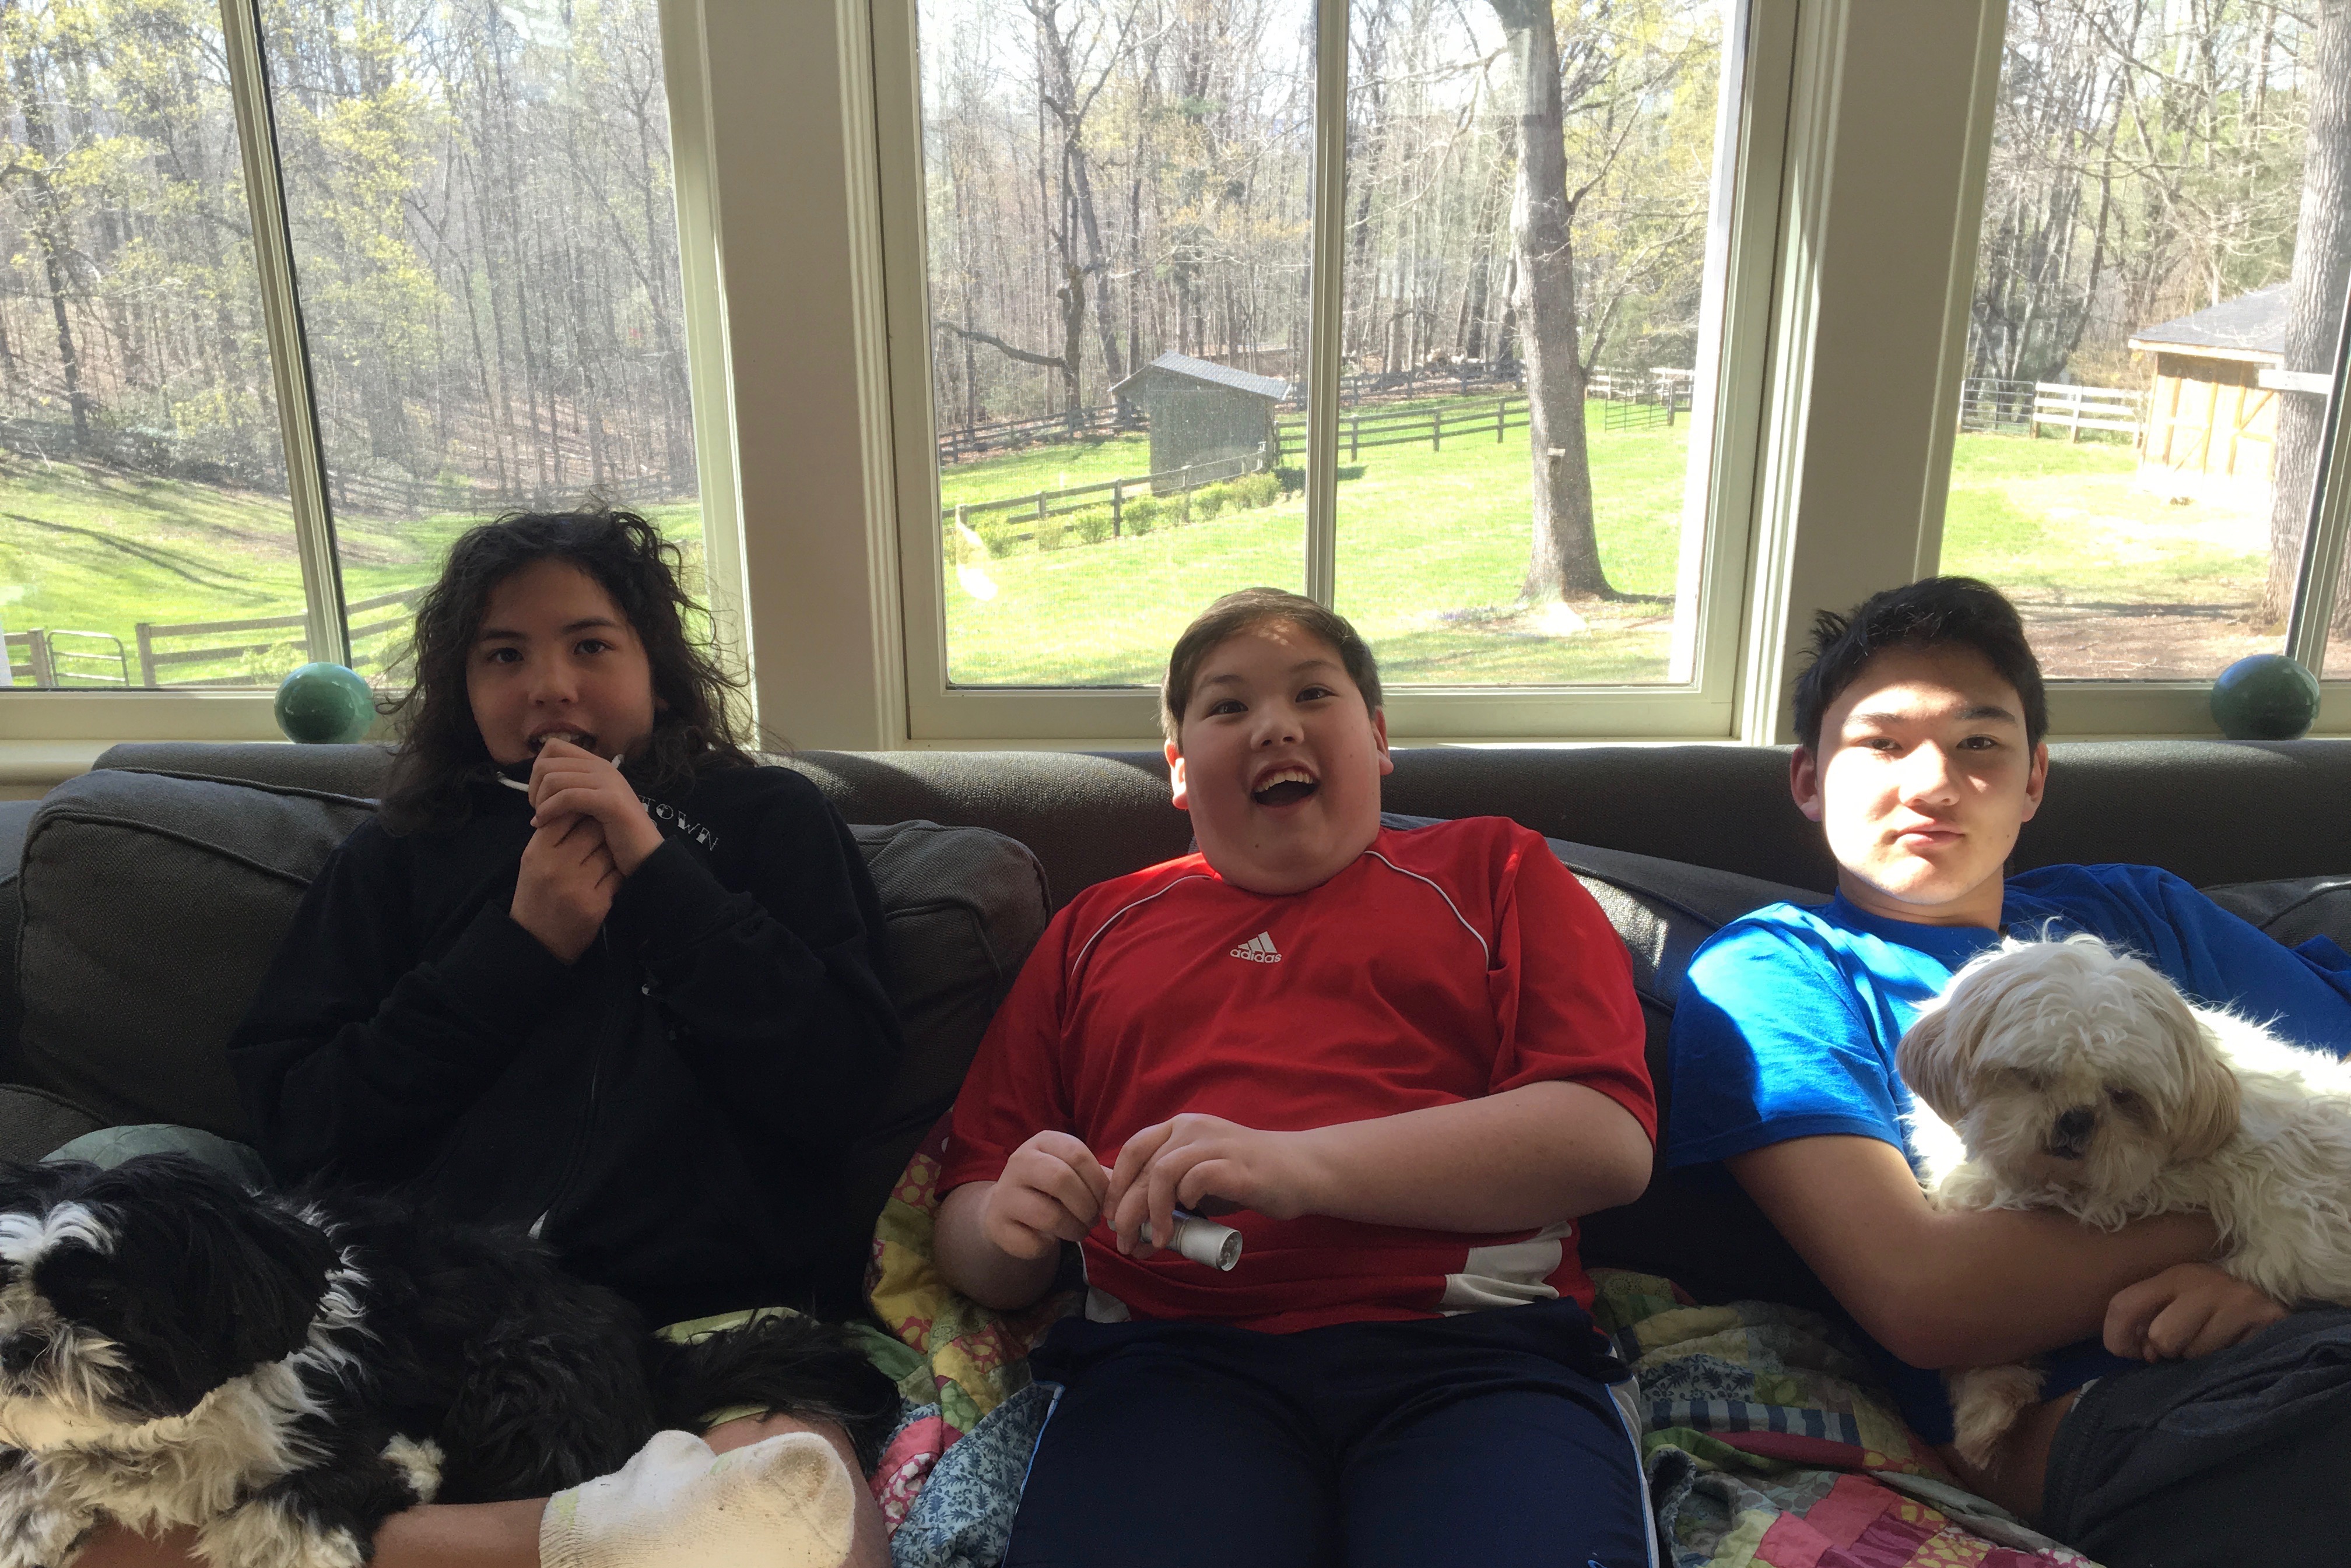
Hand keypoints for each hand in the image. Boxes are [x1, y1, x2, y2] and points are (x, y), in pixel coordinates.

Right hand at [511, 813, 620, 962]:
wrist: (537, 942)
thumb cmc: (535, 895)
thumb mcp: (533, 861)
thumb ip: (551, 833)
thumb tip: (576, 803)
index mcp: (538, 853)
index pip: (565, 813)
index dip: (579, 810)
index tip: (585, 812)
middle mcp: (557, 867)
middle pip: (593, 828)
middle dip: (600, 827)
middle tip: (600, 832)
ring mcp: (578, 886)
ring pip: (609, 850)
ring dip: (610, 850)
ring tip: (603, 855)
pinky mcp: (597, 904)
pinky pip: (617, 875)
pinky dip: (616, 872)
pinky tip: (608, 876)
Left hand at [528, 739, 664, 874]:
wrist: (647, 855)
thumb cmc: (616, 835)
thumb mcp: (590, 806)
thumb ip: (571, 790)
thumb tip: (539, 786)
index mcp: (597, 765)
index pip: (553, 747)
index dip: (538, 770)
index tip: (540, 796)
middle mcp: (602, 767)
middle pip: (547, 762)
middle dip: (534, 787)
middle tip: (539, 811)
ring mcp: (608, 782)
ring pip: (553, 779)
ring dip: (540, 801)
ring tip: (542, 820)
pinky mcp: (609, 801)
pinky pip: (567, 797)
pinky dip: (549, 810)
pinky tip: (544, 824)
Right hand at [978, 1132, 1109, 1261]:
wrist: (1007, 1207)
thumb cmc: (1050, 1187)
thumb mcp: (1073, 1172)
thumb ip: (1098, 1177)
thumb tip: (1121, 1194)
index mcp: (1042, 1142)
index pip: (1077, 1154)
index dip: (1099, 1182)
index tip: (1107, 1201)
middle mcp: (1019, 1162)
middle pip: (1062, 1180)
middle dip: (1087, 1206)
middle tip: (1094, 1219)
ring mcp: (1005, 1193)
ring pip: (1049, 1215)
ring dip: (1074, 1229)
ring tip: (1080, 1231)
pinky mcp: (998, 1225)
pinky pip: (1034, 1241)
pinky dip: (1050, 1246)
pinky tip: (1050, 1240)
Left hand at [1104, 1113, 1315, 1258]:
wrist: (1301, 1170)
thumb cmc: (1246, 1179)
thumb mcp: (1201, 1186)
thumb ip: (1170, 1205)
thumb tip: (1136, 1241)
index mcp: (1180, 1128)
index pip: (1133, 1150)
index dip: (1116, 1185)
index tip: (1111, 1218)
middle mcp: (1193, 1128)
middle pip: (1144, 1168)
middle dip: (1128, 1210)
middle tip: (1125, 1242)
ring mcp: (1215, 1143)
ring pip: (1163, 1172)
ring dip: (1152, 1211)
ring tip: (1156, 1240)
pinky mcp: (1236, 1165)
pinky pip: (1196, 1178)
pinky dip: (1185, 1201)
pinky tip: (1187, 1218)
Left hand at [2104, 1262, 2286, 1360]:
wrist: (2275, 1305)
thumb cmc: (2214, 1311)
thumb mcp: (2175, 1306)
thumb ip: (2146, 1322)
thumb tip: (2140, 1352)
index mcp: (2172, 1276)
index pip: (2123, 1305)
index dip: (2117, 1339)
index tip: (2130, 1353)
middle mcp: (2203, 1282)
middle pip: (2162, 1337)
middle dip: (2168, 1352)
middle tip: (2185, 1347)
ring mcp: (2237, 1299)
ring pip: (2195, 1353)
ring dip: (2200, 1359)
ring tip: (2216, 1345)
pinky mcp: (2266, 1319)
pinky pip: (2228, 1359)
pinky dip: (2227, 1362)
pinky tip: (2235, 1348)